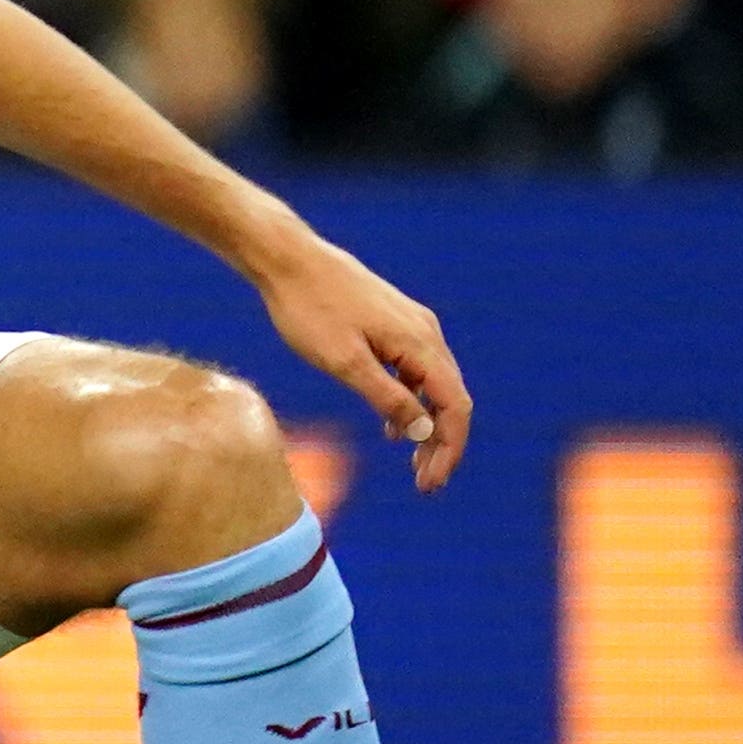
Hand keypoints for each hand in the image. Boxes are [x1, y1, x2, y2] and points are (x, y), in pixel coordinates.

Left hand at [246, 229, 470, 489]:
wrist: (287, 259)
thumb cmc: (308, 310)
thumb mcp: (344, 363)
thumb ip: (387, 398)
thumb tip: (424, 431)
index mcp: (421, 344)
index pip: (455, 407)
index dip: (449, 449)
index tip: (431, 484)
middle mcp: (426, 333)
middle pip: (450, 399)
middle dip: (441, 443)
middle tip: (425, 483)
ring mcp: (410, 324)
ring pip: (433, 385)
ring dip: (426, 424)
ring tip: (411, 461)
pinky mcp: (391, 321)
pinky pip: (414, 370)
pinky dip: (409, 400)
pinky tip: (390, 424)